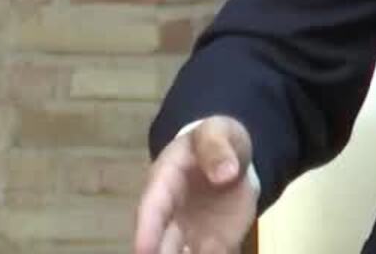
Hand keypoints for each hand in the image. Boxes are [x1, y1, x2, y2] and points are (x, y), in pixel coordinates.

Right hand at [132, 116, 258, 253]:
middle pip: (160, 244)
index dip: (147, 231)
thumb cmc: (216, 141)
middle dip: (161, 253)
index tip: (143, 250)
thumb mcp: (217, 132)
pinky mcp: (214, 246)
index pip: (152, 209)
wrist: (232, 159)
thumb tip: (226, 173)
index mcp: (164, 183)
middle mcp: (170, 217)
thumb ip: (217, 147)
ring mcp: (190, 235)